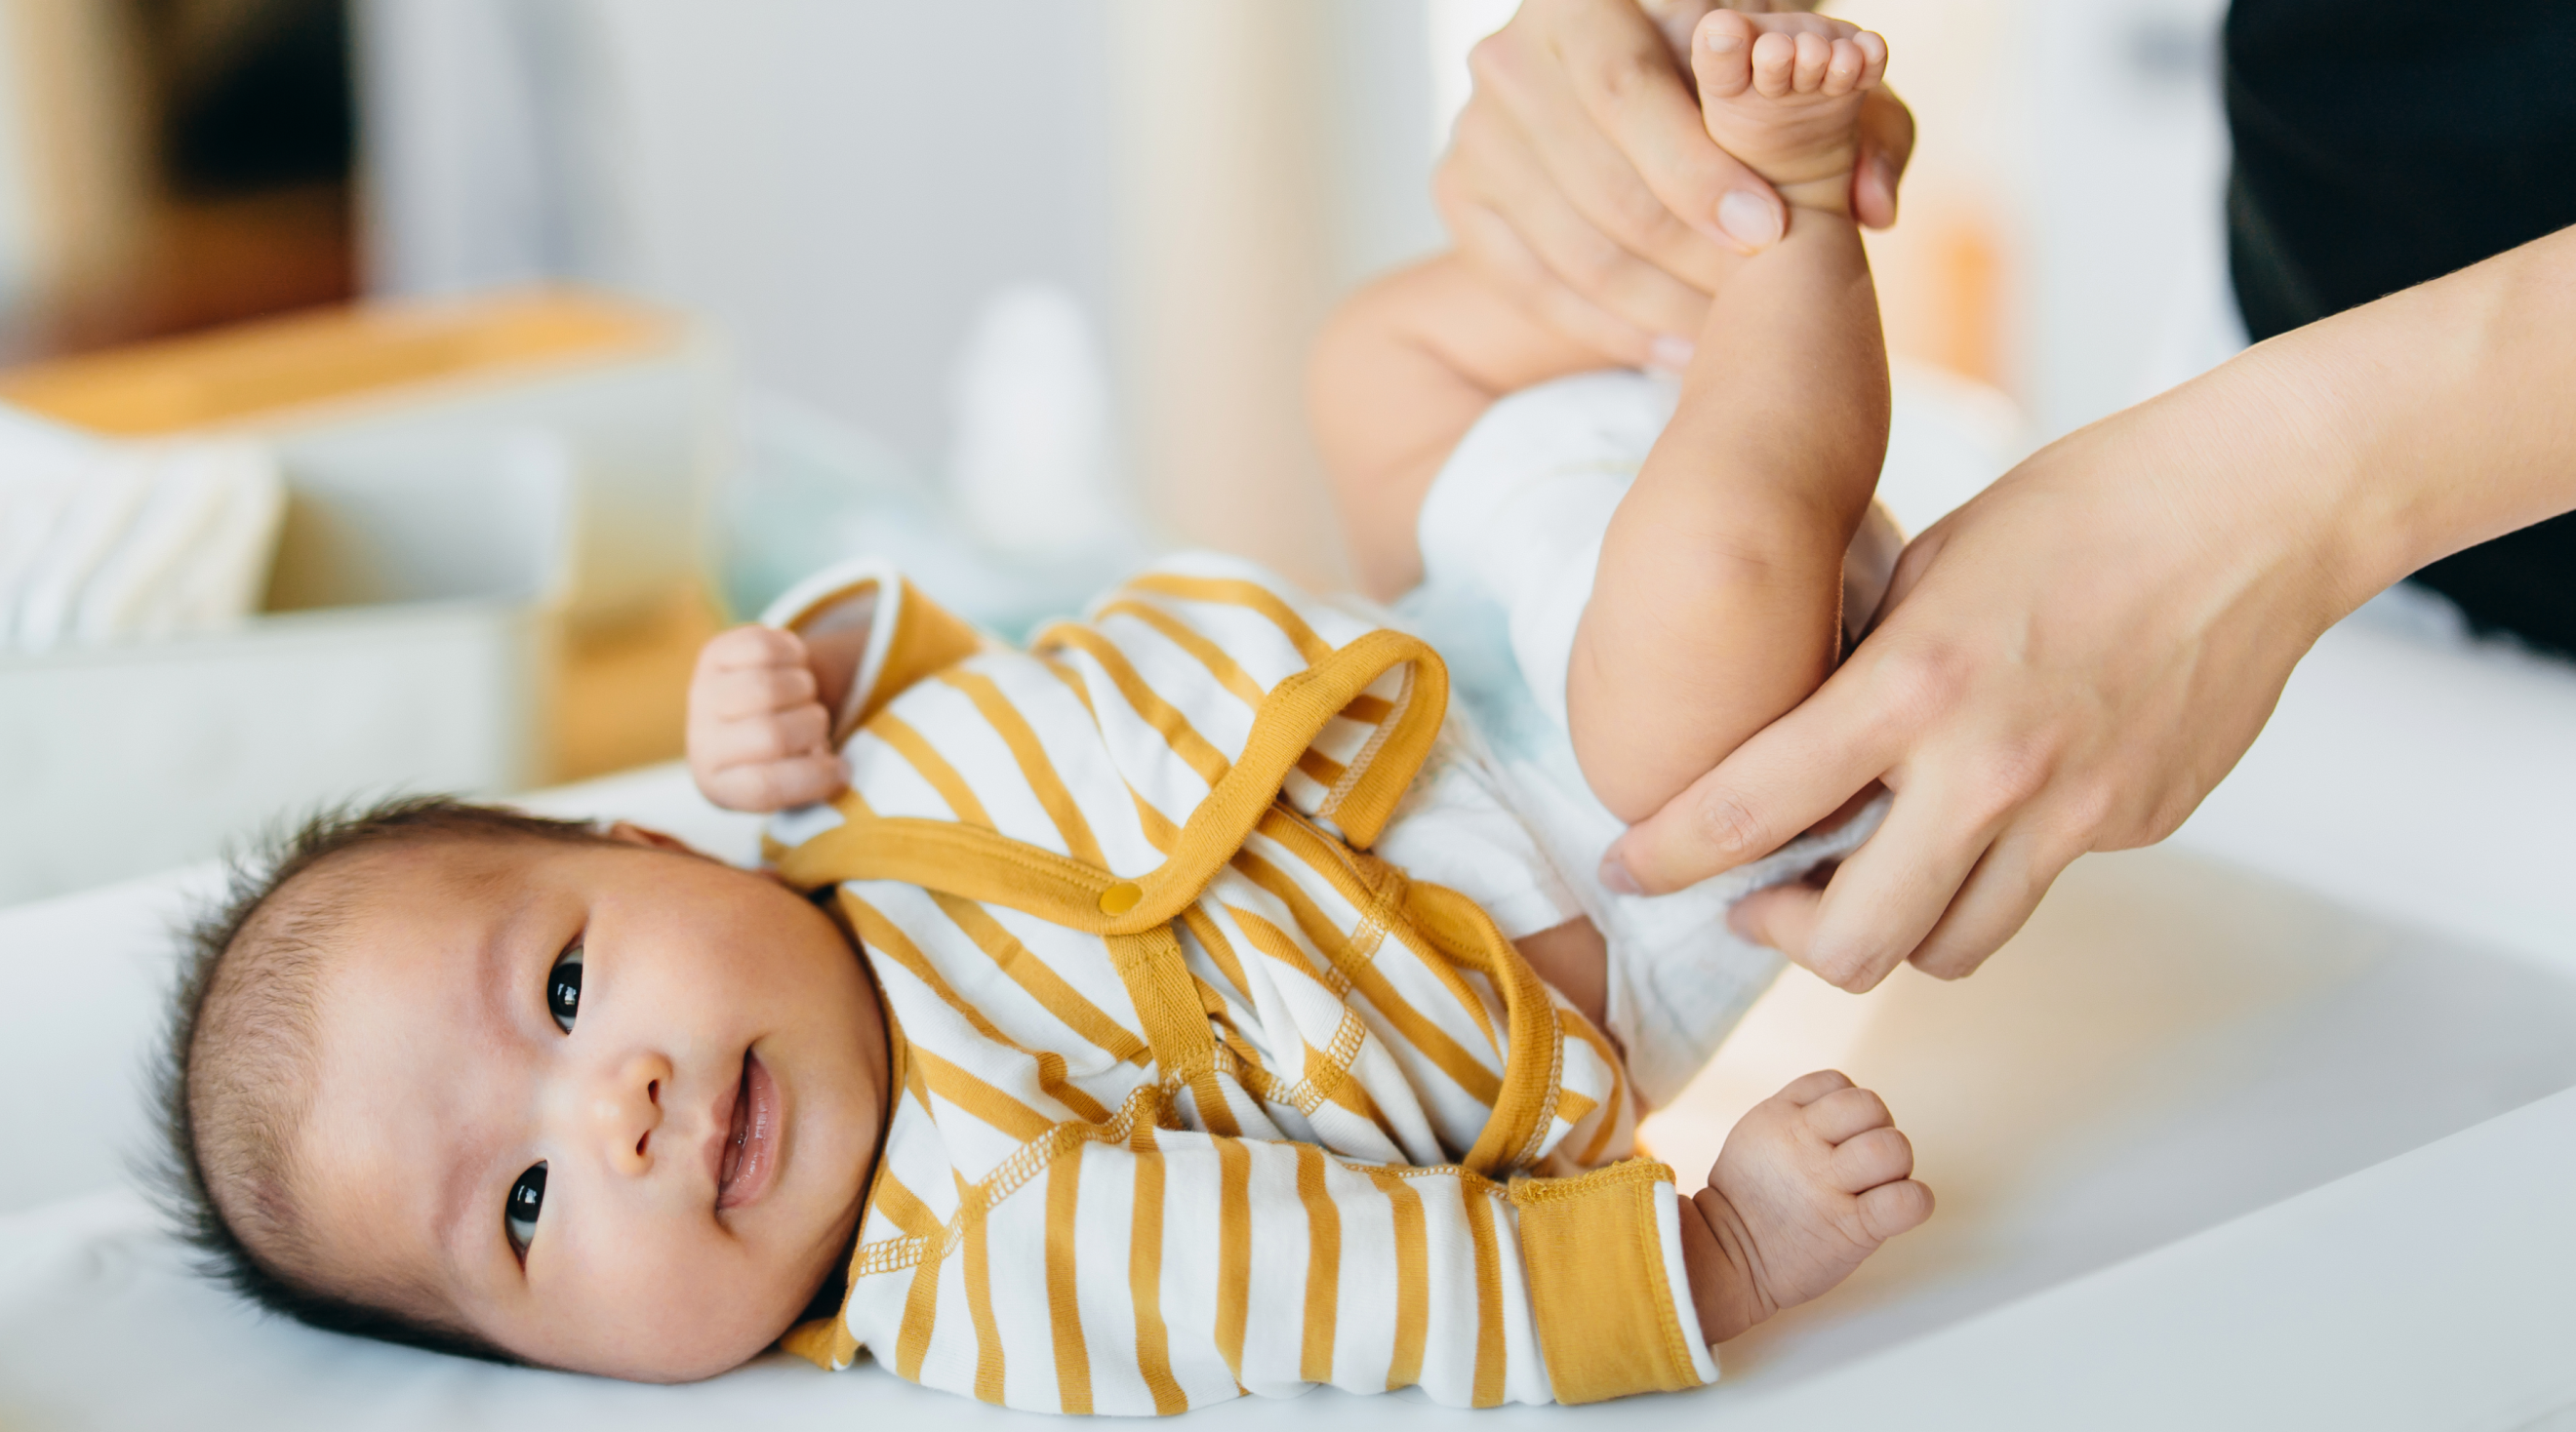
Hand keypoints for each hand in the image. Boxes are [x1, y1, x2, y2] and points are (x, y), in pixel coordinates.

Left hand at [686, 625, 849, 812]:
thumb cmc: (778, 755)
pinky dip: (794, 653)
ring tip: (803, 695)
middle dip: (813, 726)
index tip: (841, 771)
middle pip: (772, 736)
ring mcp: (704, 694)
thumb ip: (813, 779)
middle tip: (816, 723)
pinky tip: (793, 666)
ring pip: (768, 688)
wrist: (739, 715)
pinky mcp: (712, 654)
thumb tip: (839, 768)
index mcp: (720, 783)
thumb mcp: (790, 780)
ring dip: (804, 688)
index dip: (814, 778)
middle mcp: (703, 742)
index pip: (765, 787)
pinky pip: (762, 646)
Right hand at [1436, 0, 1913, 366]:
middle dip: (1690, 254)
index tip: (1771, 231)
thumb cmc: (1738, 77)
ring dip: (1660, 304)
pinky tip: (1682, 353)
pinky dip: (1611, 329)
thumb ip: (1862, 122)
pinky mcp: (1459, 193)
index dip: (1697, 170)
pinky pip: (1532, 284)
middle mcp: (1513, 52)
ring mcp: (1476, 127)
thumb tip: (1875, 203)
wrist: (1639, 92)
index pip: (1628, 90)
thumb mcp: (1808, 76)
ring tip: (1732, 337)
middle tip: (1757, 302)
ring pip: (1569, 242)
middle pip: (1598, 180)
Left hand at [1599, 355, 2361, 989]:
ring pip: (1949, 950)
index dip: (1669, 856)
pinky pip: (2035, 887)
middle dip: (1786, 939)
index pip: (1752, 805)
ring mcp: (2075, 812)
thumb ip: (1862, 675)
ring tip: (1868, 875)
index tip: (1626, 872)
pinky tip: (1994, 804)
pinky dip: (1992, 872)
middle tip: (1758, 904)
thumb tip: (1799, 752)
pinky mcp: (2137, 827)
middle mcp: (1990, 768)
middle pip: (1853, 945)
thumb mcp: (1930, 569)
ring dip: (1893, 930)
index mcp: (1914, 683)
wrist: (2256, 509)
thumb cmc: (2083, 510)